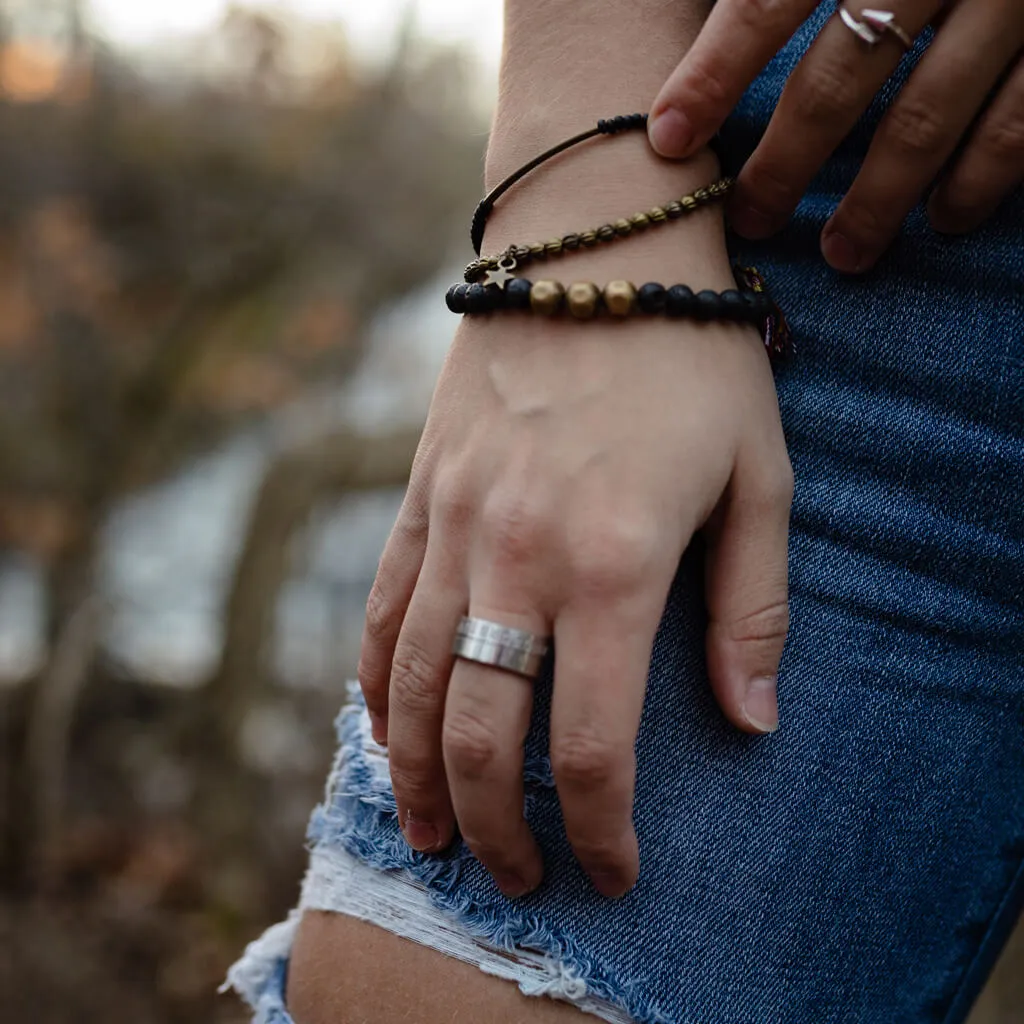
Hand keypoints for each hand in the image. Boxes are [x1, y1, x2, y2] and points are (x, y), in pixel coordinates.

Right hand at [357, 298, 791, 900]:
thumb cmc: (693, 359)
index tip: (612, 870)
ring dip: (416, 777)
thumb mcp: (761, 476)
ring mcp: (455, 525)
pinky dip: (375, 685)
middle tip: (517, 876)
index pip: (591, 742)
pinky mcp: (419, 494)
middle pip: (482, 732)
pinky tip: (384, 729)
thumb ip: (752, 608)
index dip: (600, 829)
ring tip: (430, 837)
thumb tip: (750, 722)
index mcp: (616, 564)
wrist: (592, 245)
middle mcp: (519, 556)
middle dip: (498, 826)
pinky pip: (379, 609)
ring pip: (411, 683)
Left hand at [648, 0, 1023, 271]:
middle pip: (843, 74)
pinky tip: (947, 218)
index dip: (713, 73)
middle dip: (786, 161)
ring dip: (877, 198)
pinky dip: (982, 177)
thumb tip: (704, 6)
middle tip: (750, 219)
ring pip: (929, 114)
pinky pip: (1021, 119)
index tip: (668, 140)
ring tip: (843, 253)